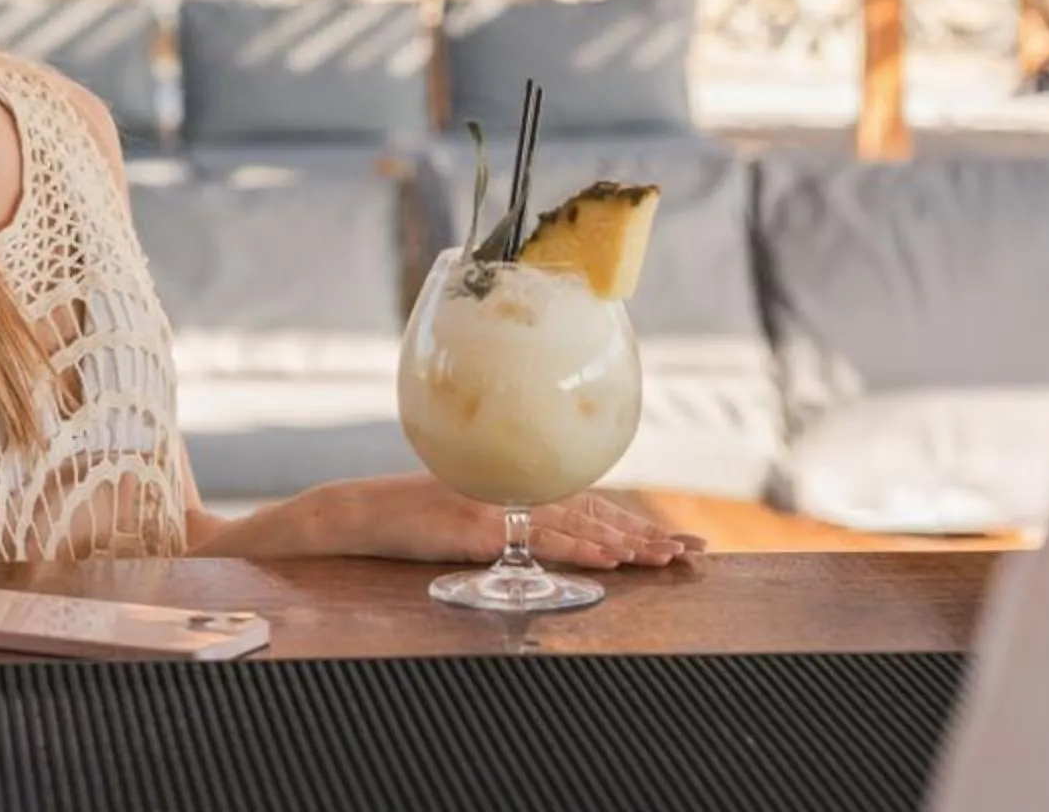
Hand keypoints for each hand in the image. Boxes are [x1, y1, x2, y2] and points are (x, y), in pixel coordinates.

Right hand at [310, 476, 704, 569]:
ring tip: (665, 558)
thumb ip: (505, 523)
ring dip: (625, 543)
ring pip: (576, 525)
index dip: (632, 523)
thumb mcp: (464, 518)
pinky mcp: (478, 529)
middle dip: (645, 535)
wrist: (356, 514)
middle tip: (692, 551)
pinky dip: (577, 548)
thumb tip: (546, 538)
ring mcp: (497, 508)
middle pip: (595, 513)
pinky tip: (608, 558)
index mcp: (516, 491)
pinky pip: (537, 541)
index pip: (588, 506)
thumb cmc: (406, 520)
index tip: (672, 540)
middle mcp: (514, 493)